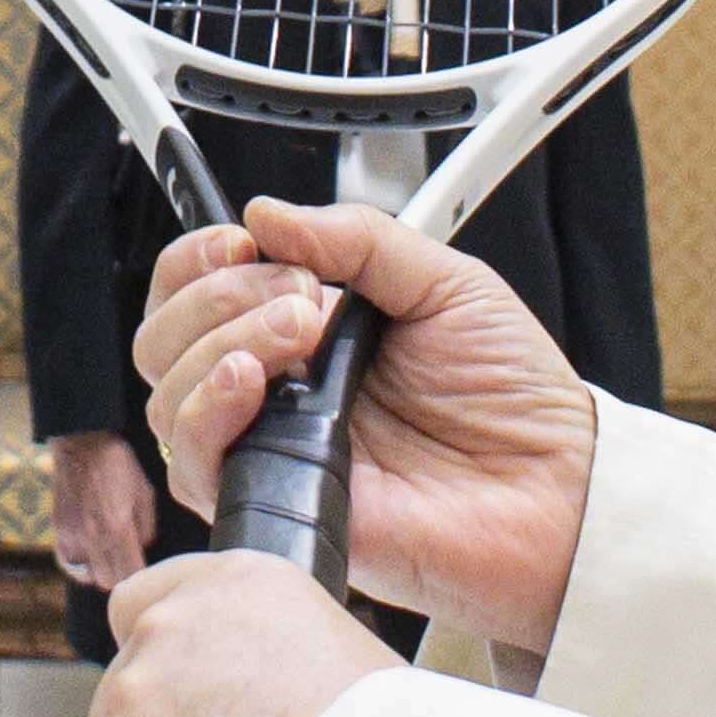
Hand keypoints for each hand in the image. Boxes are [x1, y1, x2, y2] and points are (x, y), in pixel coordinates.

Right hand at [44, 426, 164, 596]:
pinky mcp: (58, 530)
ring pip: (88, 576)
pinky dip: (80, 565)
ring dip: (101, 571)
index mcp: (118, 527)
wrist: (82, 444)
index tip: (145, 568)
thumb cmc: (118, 465)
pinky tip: (90, 555)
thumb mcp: (145, 492)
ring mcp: (71, 535)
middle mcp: (92, 536)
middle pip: (108, 582)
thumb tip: (143, 548)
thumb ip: (147, 527)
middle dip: (121, 576)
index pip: (130, 575)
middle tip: (128, 561)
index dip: (140, 576)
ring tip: (110, 556)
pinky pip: (68, 564)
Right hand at [135, 198, 598, 651]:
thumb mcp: (447, 283)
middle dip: (216, 294)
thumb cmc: (512, 399)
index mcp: (302, 332)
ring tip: (303, 331)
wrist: (553, 489)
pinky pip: (193, 463)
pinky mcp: (272, 504)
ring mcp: (266, 448)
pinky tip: (255, 384)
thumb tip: (267, 212)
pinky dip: (207, 411)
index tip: (246, 242)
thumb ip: (359, 238)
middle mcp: (271, 391)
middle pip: (162, 336)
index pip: (195, 290)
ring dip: (217, 342)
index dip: (199, 260)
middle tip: (304, 293)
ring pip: (165, 394)